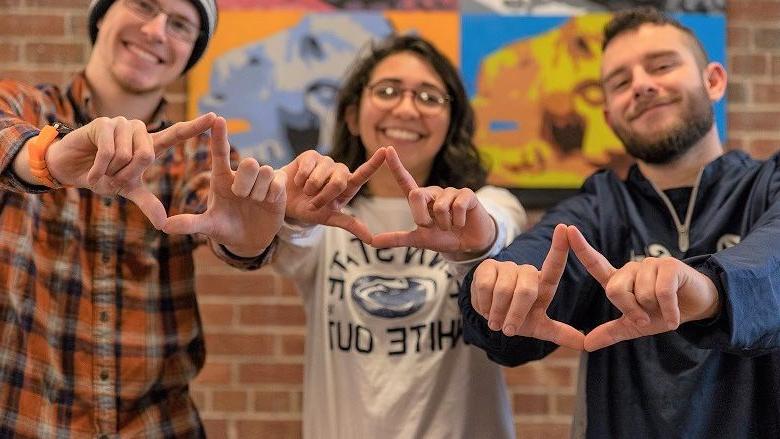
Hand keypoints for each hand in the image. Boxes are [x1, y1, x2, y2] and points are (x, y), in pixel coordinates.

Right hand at [47, 113, 215, 228]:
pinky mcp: (102, 123)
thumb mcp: (127, 190)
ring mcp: (121, 125)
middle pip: (148, 155)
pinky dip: (100, 168)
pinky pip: (109, 151)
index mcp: (150, 144)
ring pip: (127, 154)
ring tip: (103, 171)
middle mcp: (139, 130)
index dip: (195, 126)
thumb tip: (164, 224)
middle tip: (114, 178)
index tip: (215, 117)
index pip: (176, 133)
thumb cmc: (103, 176)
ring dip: (112, 171)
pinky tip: (93, 173)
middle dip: (128, 174)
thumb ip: (148, 203)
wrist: (71, 168)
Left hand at [162, 117, 285, 255]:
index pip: (221, 152)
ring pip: (265, 171)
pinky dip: (271, 195)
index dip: (220, 136)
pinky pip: (277, 182)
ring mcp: (261, 179)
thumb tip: (164, 226)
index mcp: (222, 178)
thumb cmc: (226, 227)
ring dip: (258, 192)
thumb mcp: (208, 226)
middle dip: (246, 183)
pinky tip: (268, 202)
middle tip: (241, 197)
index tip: (217, 119)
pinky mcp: (278, 186)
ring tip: (255, 202)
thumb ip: (190, 224)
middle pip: (249, 162)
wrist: (250, 240)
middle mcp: (242, 174)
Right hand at [281, 147, 386, 242]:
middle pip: (339, 182)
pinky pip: (307, 167)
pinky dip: (300, 179)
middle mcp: (339, 171)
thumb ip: (350, 225)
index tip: (384, 151)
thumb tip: (372, 240)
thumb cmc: (309, 209)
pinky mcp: (311, 155)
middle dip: (323, 197)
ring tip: (305, 191)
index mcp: (348, 186)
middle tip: (313, 203)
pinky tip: (298, 181)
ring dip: (309, 189)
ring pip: (320, 176)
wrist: (284, 202)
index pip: (363, 174)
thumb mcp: (329, 219)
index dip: (374, 163)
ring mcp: (325, 161)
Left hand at [371, 146, 496, 255]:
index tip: (387, 149)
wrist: (470, 244)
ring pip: (439, 207)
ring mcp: (451, 192)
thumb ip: (397, 239)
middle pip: (417, 195)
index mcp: (421, 200)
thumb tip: (372, 242)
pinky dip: (458, 221)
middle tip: (433, 227)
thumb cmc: (444, 237)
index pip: (405, 180)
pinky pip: (457, 207)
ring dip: (444, 224)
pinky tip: (462, 222)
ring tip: (451, 225)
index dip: (396, 165)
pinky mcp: (467, 194)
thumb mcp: (420, 240)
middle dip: (422, 218)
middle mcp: (434, 192)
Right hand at [470, 224, 584, 349]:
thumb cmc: (518, 318)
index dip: (560, 247)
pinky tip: (485, 308)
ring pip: (504, 291)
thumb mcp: (539, 327)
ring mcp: (507, 267)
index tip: (565, 228)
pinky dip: (485, 305)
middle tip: (508, 330)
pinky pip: (486, 287)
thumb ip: (560, 333)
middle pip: (526, 290)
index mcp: (543, 283)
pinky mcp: (487, 267)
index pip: (554, 264)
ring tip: (496, 321)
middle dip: (516, 315)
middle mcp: (527, 271)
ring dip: (498, 313)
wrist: (490, 315)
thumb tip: (586, 344)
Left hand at [566, 225, 720, 351]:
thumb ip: (611, 333)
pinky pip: (661, 294)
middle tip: (645, 317)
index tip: (568, 229)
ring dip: (654, 311)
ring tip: (664, 308)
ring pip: (641, 294)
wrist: (697, 308)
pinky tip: (675, 317)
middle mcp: (631, 268)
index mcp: (618, 280)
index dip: (581, 247)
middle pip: (614, 290)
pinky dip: (668, 312)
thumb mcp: (635, 326)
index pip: (595, 263)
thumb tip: (586, 345)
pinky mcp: (670, 265)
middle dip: (630, 310)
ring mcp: (650, 264)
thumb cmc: (662, 313)